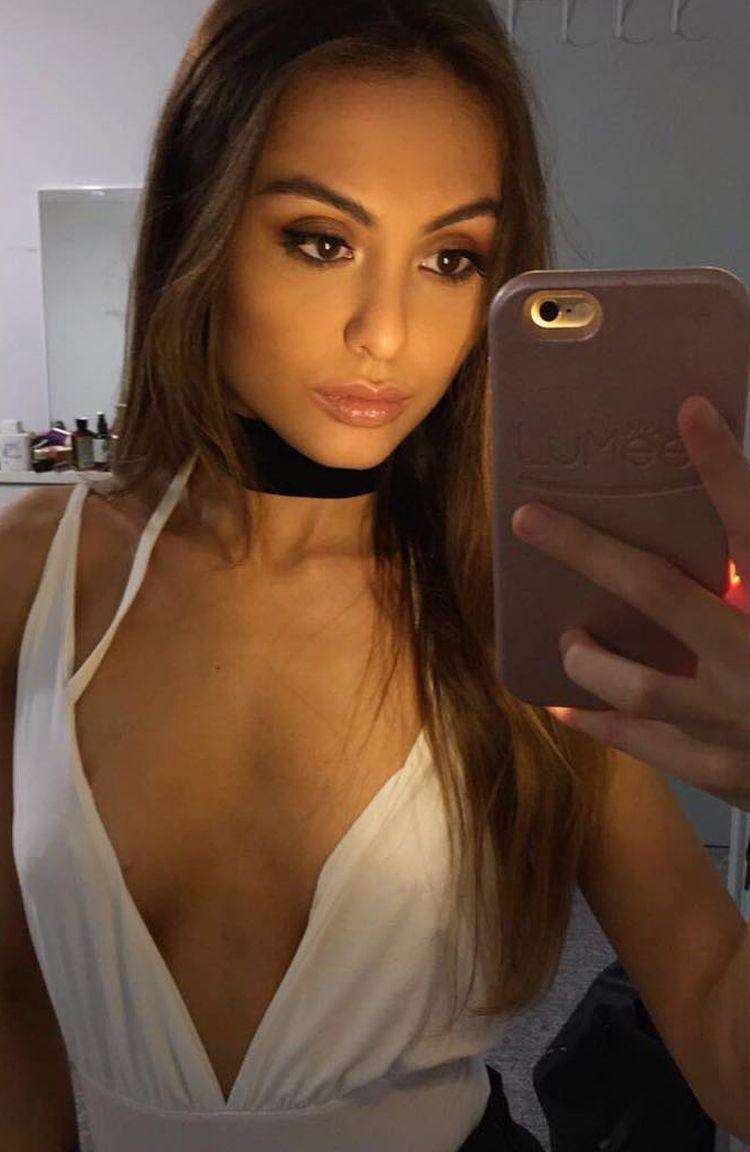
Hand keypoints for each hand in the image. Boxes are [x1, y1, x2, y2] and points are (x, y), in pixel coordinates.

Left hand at [511, 394, 749, 810]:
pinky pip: (642, 743)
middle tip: (530, 519)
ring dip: (589, 656)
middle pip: (662, 593)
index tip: (690, 411)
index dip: (724, 467)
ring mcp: (736, 723)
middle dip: (589, 551)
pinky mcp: (719, 771)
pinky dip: (597, 722)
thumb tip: (724, 547)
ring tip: (569, 636)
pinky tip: (559, 702)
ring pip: (639, 684)